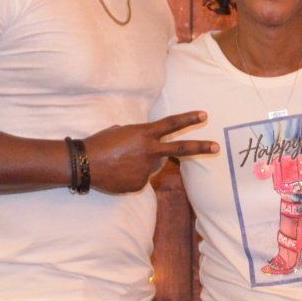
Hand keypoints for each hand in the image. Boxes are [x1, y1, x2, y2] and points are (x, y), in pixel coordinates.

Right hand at [83, 111, 217, 192]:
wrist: (85, 164)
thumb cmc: (100, 143)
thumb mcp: (121, 132)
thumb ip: (139, 137)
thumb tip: (147, 148)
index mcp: (144, 134)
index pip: (171, 124)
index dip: (188, 119)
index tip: (204, 116)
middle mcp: (149, 151)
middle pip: (180, 148)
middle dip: (200, 147)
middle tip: (217, 147)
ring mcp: (146, 169)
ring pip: (152, 166)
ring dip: (141, 164)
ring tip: (120, 162)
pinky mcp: (140, 185)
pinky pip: (141, 180)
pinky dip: (131, 177)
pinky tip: (118, 174)